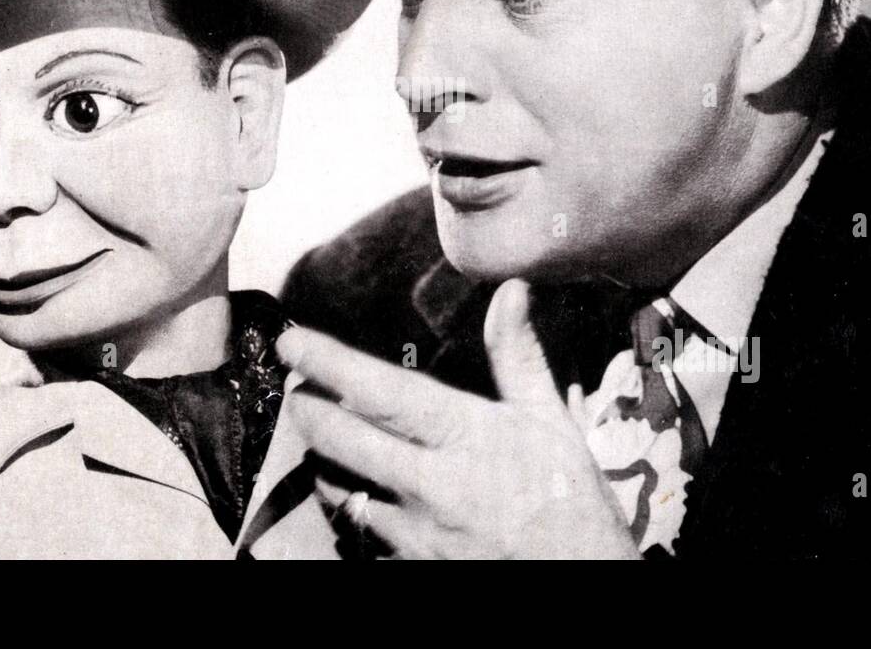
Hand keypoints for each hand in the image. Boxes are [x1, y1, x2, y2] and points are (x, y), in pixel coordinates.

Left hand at [276, 279, 640, 558]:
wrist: (580, 581)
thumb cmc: (568, 500)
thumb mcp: (550, 422)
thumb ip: (519, 356)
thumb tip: (511, 290)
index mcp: (466, 436)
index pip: (381, 391)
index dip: (328, 362)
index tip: (291, 340)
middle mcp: (430, 484)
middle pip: (340, 439)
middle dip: (307, 409)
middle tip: (298, 389)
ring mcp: (414, 532)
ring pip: (339, 487)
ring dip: (326, 458)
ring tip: (327, 437)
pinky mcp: (407, 565)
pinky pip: (359, 529)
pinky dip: (351, 504)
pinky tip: (359, 490)